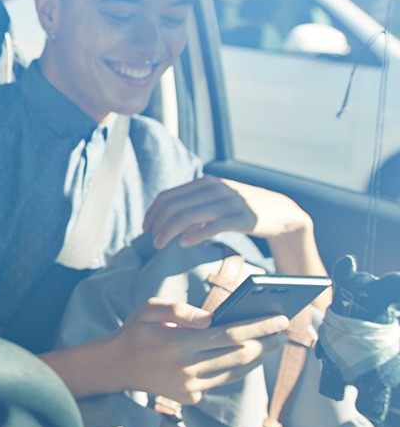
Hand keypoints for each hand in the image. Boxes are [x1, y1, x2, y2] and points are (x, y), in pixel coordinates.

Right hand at [109, 300, 287, 403]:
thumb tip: (209, 318)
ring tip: (270, 344)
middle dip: (266, 343)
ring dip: (257, 358)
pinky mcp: (190, 398)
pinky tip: (242, 357)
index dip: (258, 327)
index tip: (280, 320)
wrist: (116, 366)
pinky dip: (234, 369)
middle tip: (283, 331)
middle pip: (239, 356)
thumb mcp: (148, 309)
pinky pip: (220, 381)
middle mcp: (186, 368)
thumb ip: (178, 310)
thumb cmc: (136, 332)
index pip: (229, 335)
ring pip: (235, 372)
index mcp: (177, 344)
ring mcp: (189, 387)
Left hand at [143, 175, 311, 248]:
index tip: (145, 229)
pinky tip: (185, 243)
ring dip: (170, 232)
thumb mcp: (218, 200)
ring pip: (187, 216)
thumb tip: (170, 220)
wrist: (281, 213)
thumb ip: (196, 204)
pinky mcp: (242, 218)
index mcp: (206, 182)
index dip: (152, 213)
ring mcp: (229, 202)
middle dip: (158, 225)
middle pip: (173, 207)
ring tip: (163, 244)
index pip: (168, 196)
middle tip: (154, 241)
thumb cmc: (243, 209)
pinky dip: (194, 235)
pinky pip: (211, 227)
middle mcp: (215, 188)